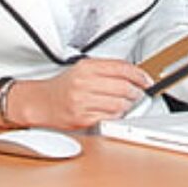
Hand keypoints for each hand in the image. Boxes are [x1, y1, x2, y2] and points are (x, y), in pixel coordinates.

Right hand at [8, 59, 151, 128]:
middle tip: (138, 94)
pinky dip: (116, 117)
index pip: (121, 68)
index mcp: (86, 68)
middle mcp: (84, 83)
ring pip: (119, 105)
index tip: (146, 80)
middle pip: (123, 87)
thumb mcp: (82, 69)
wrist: (41, 102)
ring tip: (126, 104)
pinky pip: (109, 118)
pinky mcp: (82, 119)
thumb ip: (106, 69)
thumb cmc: (63, 86)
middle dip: (136, 92)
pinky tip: (114, 113)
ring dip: (128, 106)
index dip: (139, 75)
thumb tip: (133, 74)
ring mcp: (82, 102)